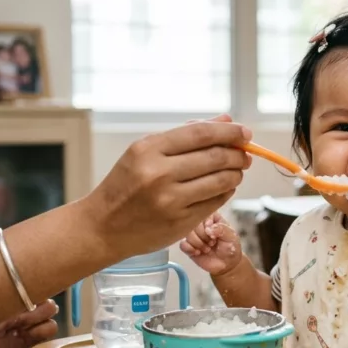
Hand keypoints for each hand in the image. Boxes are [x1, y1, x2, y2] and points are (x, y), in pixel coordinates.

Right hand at [80, 114, 252, 259]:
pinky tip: (224, 186)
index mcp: (148, 150)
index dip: (228, 131)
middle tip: (245, 153)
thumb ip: (184, 135)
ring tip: (236, 170)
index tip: (244, 132)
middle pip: (215, 157)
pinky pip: (215, 202)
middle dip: (237, 154)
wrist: (102, 227)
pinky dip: (225, 191)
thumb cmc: (125, 185)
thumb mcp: (144, 152)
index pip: (200, 134)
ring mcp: (170, 201)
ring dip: (236, 173)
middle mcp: (159, 174)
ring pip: (220, 181)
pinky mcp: (180, 223)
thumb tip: (225, 120)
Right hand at [180, 212, 242, 275]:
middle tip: (212, 243)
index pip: (203, 214)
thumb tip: (208, 228)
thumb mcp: (231, 237)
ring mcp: (194, 235)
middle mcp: (201, 225)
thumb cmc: (230, 248)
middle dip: (203, 236)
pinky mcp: (188, 246)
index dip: (208, 225)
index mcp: (212, 218)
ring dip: (198, 243)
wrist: (226, 264)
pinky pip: (182, 244)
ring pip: (187, 233)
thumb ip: (222, 229)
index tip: (215, 236)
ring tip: (207, 249)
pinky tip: (198, 253)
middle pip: (193, 224)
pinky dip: (190, 249)